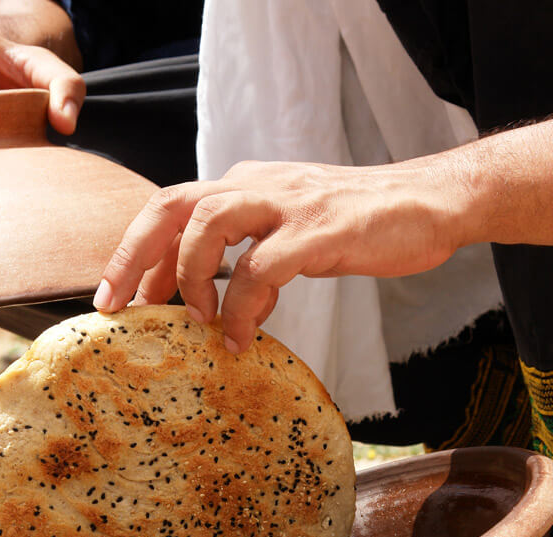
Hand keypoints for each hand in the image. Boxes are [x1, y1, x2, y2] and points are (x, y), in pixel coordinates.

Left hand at [95, 159, 465, 351]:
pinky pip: (264, 268)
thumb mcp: (296, 228)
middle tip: (121, 306)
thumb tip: (223, 300)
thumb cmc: (364, 222)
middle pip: (173, 204)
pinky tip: (241, 337)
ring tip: (196, 321)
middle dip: (135, 255)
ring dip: (191, 276)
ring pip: (209, 223)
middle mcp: (260, 184)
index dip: (138, 250)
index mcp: (249, 183)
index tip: (121, 296)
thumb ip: (257, 251)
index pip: (173, 206)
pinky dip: (243, 306)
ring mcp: (289, 205)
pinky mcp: (321, 231)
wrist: (432, 203)